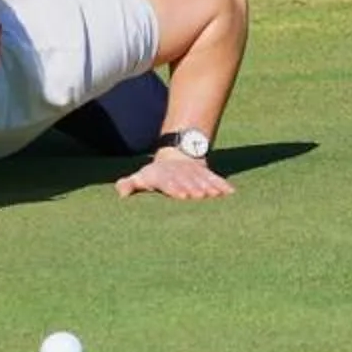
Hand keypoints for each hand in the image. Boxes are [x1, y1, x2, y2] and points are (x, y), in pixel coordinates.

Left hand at [115, 154, 233, 201]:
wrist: (178, 155)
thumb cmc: (156, 174)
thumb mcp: (142, 177)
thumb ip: (130, 184)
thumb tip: (121, 192)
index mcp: (164, 177)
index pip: (170, 183)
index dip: (176, 188)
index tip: (182, 195)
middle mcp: (181, 175)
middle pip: (188, 182)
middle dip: (194, 188)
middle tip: (200, 196)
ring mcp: (195, 174)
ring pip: (202, 180)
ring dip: (209, 187)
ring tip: (215, 195)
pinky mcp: (206, 174)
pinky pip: (216, 179)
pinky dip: (223, 185)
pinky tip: (231, 193)